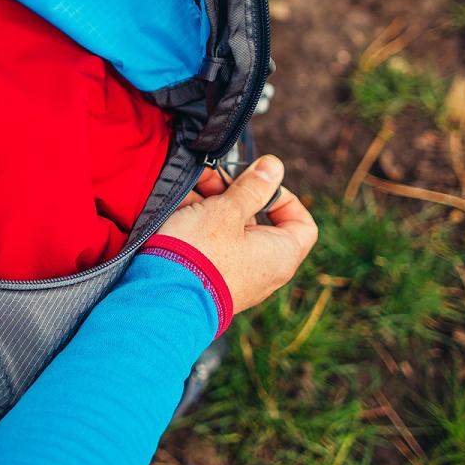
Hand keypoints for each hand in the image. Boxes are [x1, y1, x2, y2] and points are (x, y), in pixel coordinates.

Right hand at [158, 156, 317, 313]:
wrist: (162, 298)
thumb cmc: (201, 253)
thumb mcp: (227, 210)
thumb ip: (252, 187)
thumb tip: (274, 166)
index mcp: (279, 253)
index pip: (301, 223)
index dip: (283, 197)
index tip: (257, 183)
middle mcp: (263, 270)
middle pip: (257, 222)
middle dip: (232, 195)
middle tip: (209, 177)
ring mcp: (237, 277)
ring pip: (229, 230)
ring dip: (210, 206)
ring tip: (186, 190)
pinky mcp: (211, 280)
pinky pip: (211, 246)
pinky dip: (198, 225)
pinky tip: (176, 209)